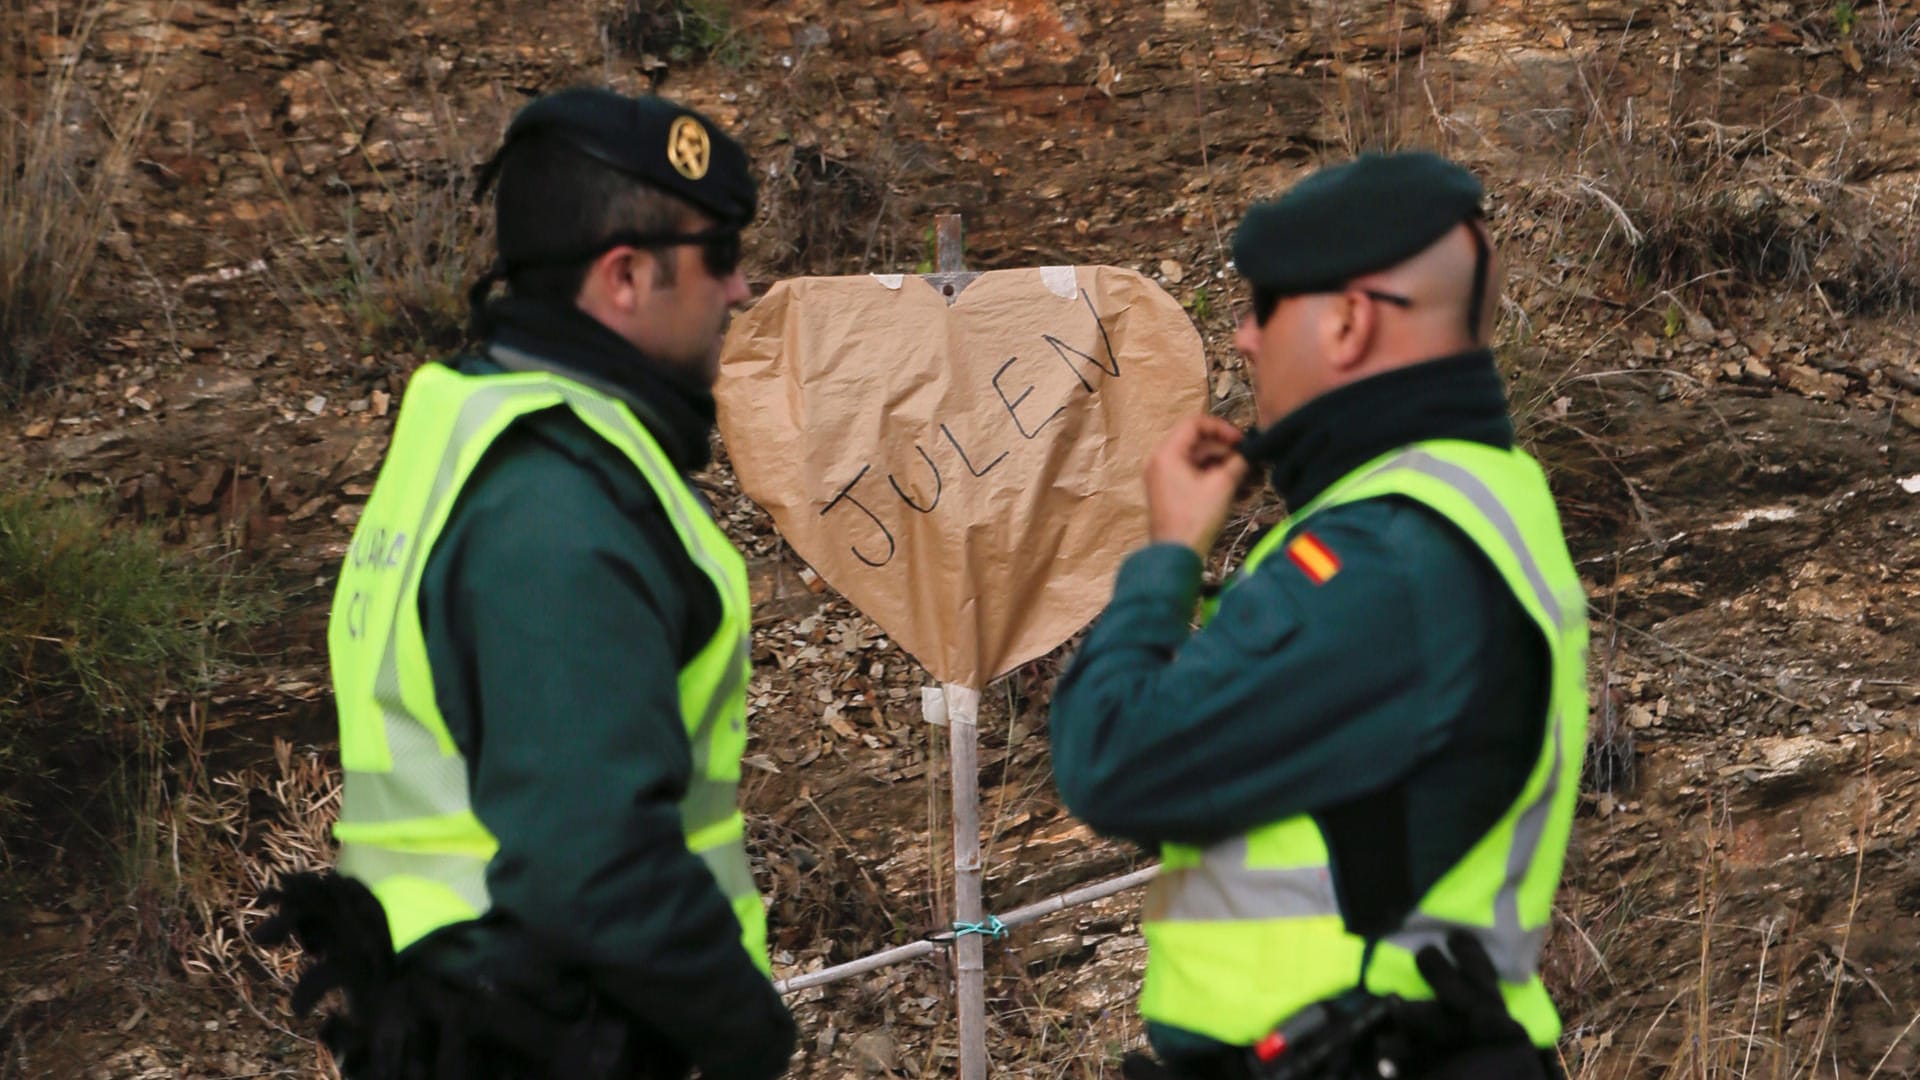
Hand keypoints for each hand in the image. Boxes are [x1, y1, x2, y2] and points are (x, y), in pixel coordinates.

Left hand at [1146, 414, 1247, 556]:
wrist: (1175, 556)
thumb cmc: (1195, 517)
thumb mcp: (1222, 485)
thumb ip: (1237, 462)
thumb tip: (1249, 453)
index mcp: (1167, 453)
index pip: (1195, 423)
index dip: (1222, 428)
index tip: (1242, 441)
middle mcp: (1161, 462)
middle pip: (1198, 444)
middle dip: (1226, 452)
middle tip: (1249, 462)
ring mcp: (1164, 479)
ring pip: (1199, 462)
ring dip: (1224, 468)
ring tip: (1249, 480)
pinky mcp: (1171, 494)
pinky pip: (1195, 478)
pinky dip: (1215, 481)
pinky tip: (1239, 492)